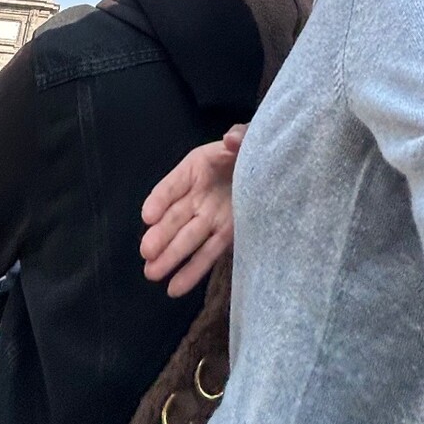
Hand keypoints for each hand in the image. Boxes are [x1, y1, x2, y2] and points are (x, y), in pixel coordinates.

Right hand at [140, 124, 245, 297]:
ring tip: (152, 273)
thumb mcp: (249, 136)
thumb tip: (230, 139)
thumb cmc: (255, 148)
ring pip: (187, 239)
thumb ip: (241, 135)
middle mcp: (199, 194)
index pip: (173, 185)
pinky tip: (175, 287)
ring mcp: (211, 217)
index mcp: (198, 167)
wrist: (277, 166)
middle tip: (147, 252)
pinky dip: (192, 271)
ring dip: (170, 256)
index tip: (148, 215)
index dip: (160, 199)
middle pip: (175, 217)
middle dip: (160, 235)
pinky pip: (207, 254)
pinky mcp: (226, 235)